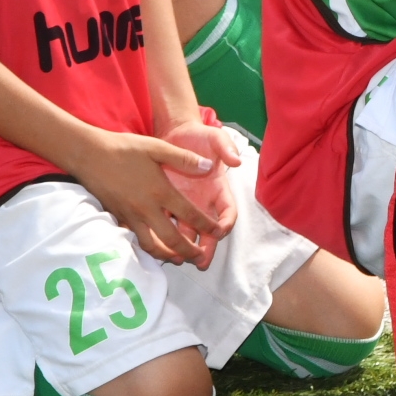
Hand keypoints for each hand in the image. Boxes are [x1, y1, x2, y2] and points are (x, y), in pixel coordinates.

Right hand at [68, 126, 231, 265]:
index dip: (206, 226)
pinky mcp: (117, 218)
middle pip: (171, 239)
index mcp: (161, 192)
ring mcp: (130, 216)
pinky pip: (134, 239)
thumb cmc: (124, 148)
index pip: (190, 215)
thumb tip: (210, 166)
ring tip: (178, 259)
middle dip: (188, 251)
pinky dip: (146, 247)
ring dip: (166, 255)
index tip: (217, 232)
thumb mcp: (157, 147)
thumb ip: (184, 158)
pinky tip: (153, 248)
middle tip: (200, 258)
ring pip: (150, 245)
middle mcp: (146, 209)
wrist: (89, 154)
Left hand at [160, 115, 241, 266]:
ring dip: (184, 247)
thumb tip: (236, 162)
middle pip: (208, 230)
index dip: (226, 224)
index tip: (220, 231)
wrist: (175, 133)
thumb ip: (226, 148)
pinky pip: (167, 223)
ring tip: (179, 260)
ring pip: (187, 231)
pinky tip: (158, 248)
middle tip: (201, 262)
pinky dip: (163, 236)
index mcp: (219, 189)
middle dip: (207, 247)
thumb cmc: (199, 136)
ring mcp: (185, 205)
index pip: (228, 212)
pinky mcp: (167, 203)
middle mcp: (203, 202)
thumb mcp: (216, 137)